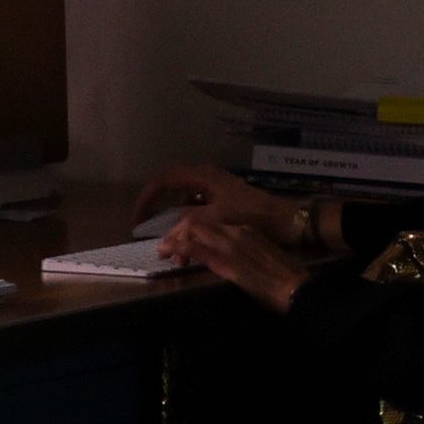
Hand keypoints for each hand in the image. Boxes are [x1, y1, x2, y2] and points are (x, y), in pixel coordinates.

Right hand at [135, 162, 308, 248]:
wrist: (286, 219)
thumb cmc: (253, 213)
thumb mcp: (217, 218)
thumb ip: (189, 225)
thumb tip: (165, 238)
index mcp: (202, 175)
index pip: (163, 181)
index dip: (146, 199)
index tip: (136, 219)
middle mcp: (205, 177)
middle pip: (170, 191)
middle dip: (158, 213)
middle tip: (147, 231)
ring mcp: (214, 188)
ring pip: (184, 204)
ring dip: (175, 224)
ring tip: (171, 247)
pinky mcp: (221, 199)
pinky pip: (196, 210)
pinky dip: (188, 225)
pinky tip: (188, 243)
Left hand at [159, 210, 315, 310]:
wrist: (295, 288)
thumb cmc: (285, 278)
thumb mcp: (263, 258)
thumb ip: (246, 254)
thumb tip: (234, 261)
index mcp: (247, 229)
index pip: (212, 223)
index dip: (193, 230)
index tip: (184, 241)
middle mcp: (236, 230)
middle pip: (199, 221)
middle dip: (179, 231)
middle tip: (166, 245)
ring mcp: (230, 243)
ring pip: (194, 230)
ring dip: (175, 238)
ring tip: (163, 250)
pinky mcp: (225, 260)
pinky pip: (195, 247)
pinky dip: (178, 246)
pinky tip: (167, 250)